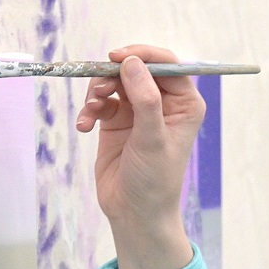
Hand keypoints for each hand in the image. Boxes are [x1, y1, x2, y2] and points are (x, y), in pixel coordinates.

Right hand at [76, 44, 198, 268]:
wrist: (134, 212)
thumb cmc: (154, 179)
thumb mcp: (152, 138)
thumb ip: (145, 99)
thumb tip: (132, 63)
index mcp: (184, 104)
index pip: (166, 65)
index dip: (142, 56)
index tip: (118, 58)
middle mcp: (163, 103)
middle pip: (136, 69)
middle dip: (113, 74)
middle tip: (97, 88)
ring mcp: (138, 111)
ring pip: (114, 82)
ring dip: (97, 91)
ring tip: (90, 110)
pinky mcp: (116, 121)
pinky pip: (100, 101)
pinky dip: (89, 109)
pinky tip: (84, 126)